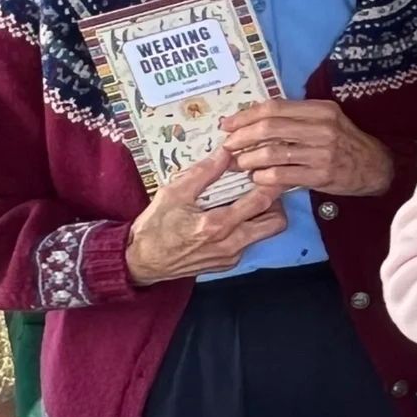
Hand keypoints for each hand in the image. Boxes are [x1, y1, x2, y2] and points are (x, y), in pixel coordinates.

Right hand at [124, 148, 288, 284]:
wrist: (140, 261)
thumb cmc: (155, 226)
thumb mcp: (173, 193)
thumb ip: (203, 172)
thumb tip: (227, 151)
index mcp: (217, 225)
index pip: (261, 201)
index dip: (272, 182)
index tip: (272, 169)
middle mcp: (230, 244)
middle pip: (276, 222)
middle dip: (276, 203)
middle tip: (264, 187)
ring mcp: (231, 257)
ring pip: (266, 234)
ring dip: (264, 215)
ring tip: (248, 200)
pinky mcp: (228, 264)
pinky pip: (250, 243)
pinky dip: (248, 228)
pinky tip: (232, 217)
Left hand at [220, 100, 394, 197]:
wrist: (376, 167)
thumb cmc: (345, 142)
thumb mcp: (326, 121)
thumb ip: (296, 117)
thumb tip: (253, 121)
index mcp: (321, 110)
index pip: (274, 108)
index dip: (246, 116)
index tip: (228, 124)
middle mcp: (322, 128)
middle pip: (269, 128)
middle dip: (241, 138)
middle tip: (228, 146)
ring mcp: (323, 153)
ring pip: (272, 153)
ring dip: (248, 160)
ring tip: (239, 164)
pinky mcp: (321, 175)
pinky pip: (282, 175)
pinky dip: (263, 177)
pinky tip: (258, 178)